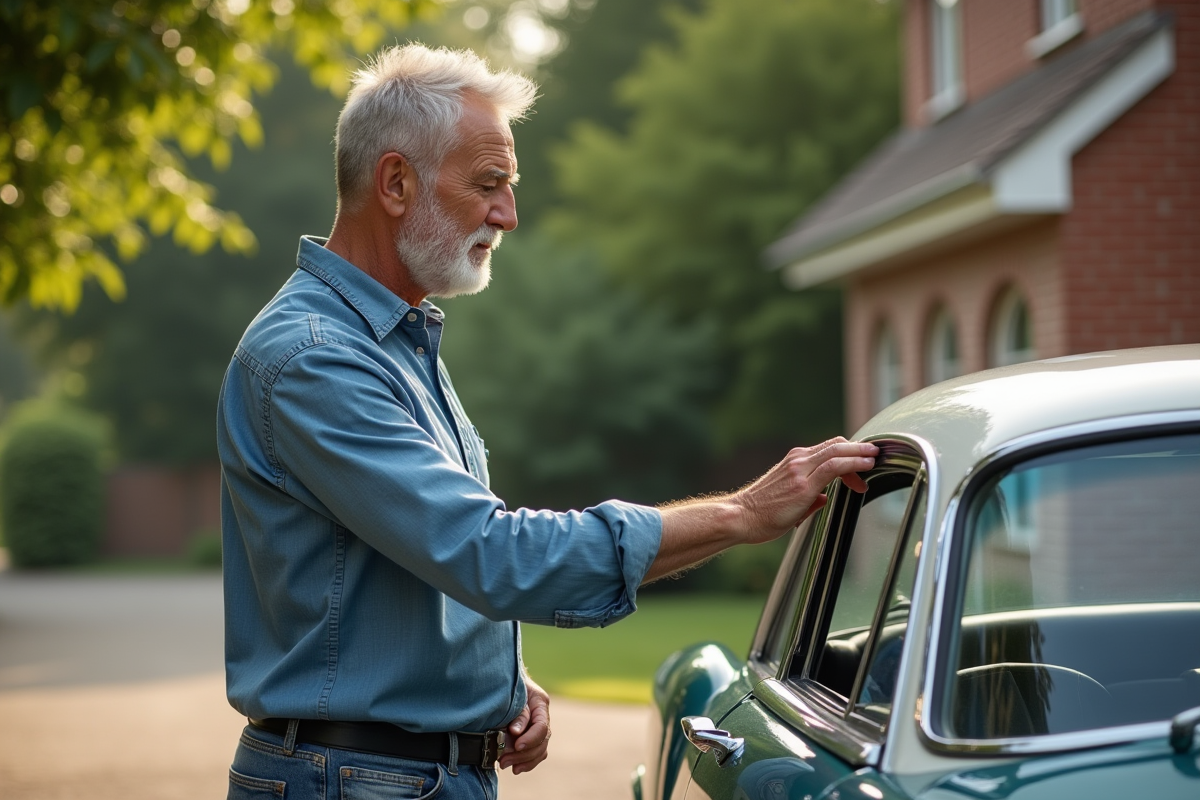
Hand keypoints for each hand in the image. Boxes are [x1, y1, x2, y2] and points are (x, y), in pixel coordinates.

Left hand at [500, 675, 550, 774]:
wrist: (506, 683)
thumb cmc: (508, 686)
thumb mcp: (513, 695)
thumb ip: (517, 713)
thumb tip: (515, 732)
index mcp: (540, 704)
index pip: (541, 726)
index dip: (530, 738)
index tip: (517, 745)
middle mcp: (543, 718)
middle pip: (542, 742)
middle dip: (523, 754)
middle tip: (503, 760)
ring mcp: (539, 729)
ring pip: (540, 751)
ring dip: (523, 761)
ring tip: (504, 764)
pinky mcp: (532, 737)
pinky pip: (535, 754)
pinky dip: (526, 763)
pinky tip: (515, 768)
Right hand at [734, 437, 876, 542]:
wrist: (741, 517)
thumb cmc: (761, 514)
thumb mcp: (789, 502)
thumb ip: (809, 497)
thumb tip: (824, 498)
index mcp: (794, 462)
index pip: (828, 449)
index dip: (848, 454)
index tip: (861, 467)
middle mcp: (797, 460)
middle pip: (835, 444)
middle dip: (859, 448)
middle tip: (875, 454)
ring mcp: (799, 470)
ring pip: (836, 451)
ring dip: (860, 452)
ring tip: (876, 457)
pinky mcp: (802, 484)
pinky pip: (833, 466)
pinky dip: (853, 462)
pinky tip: (866, 465)